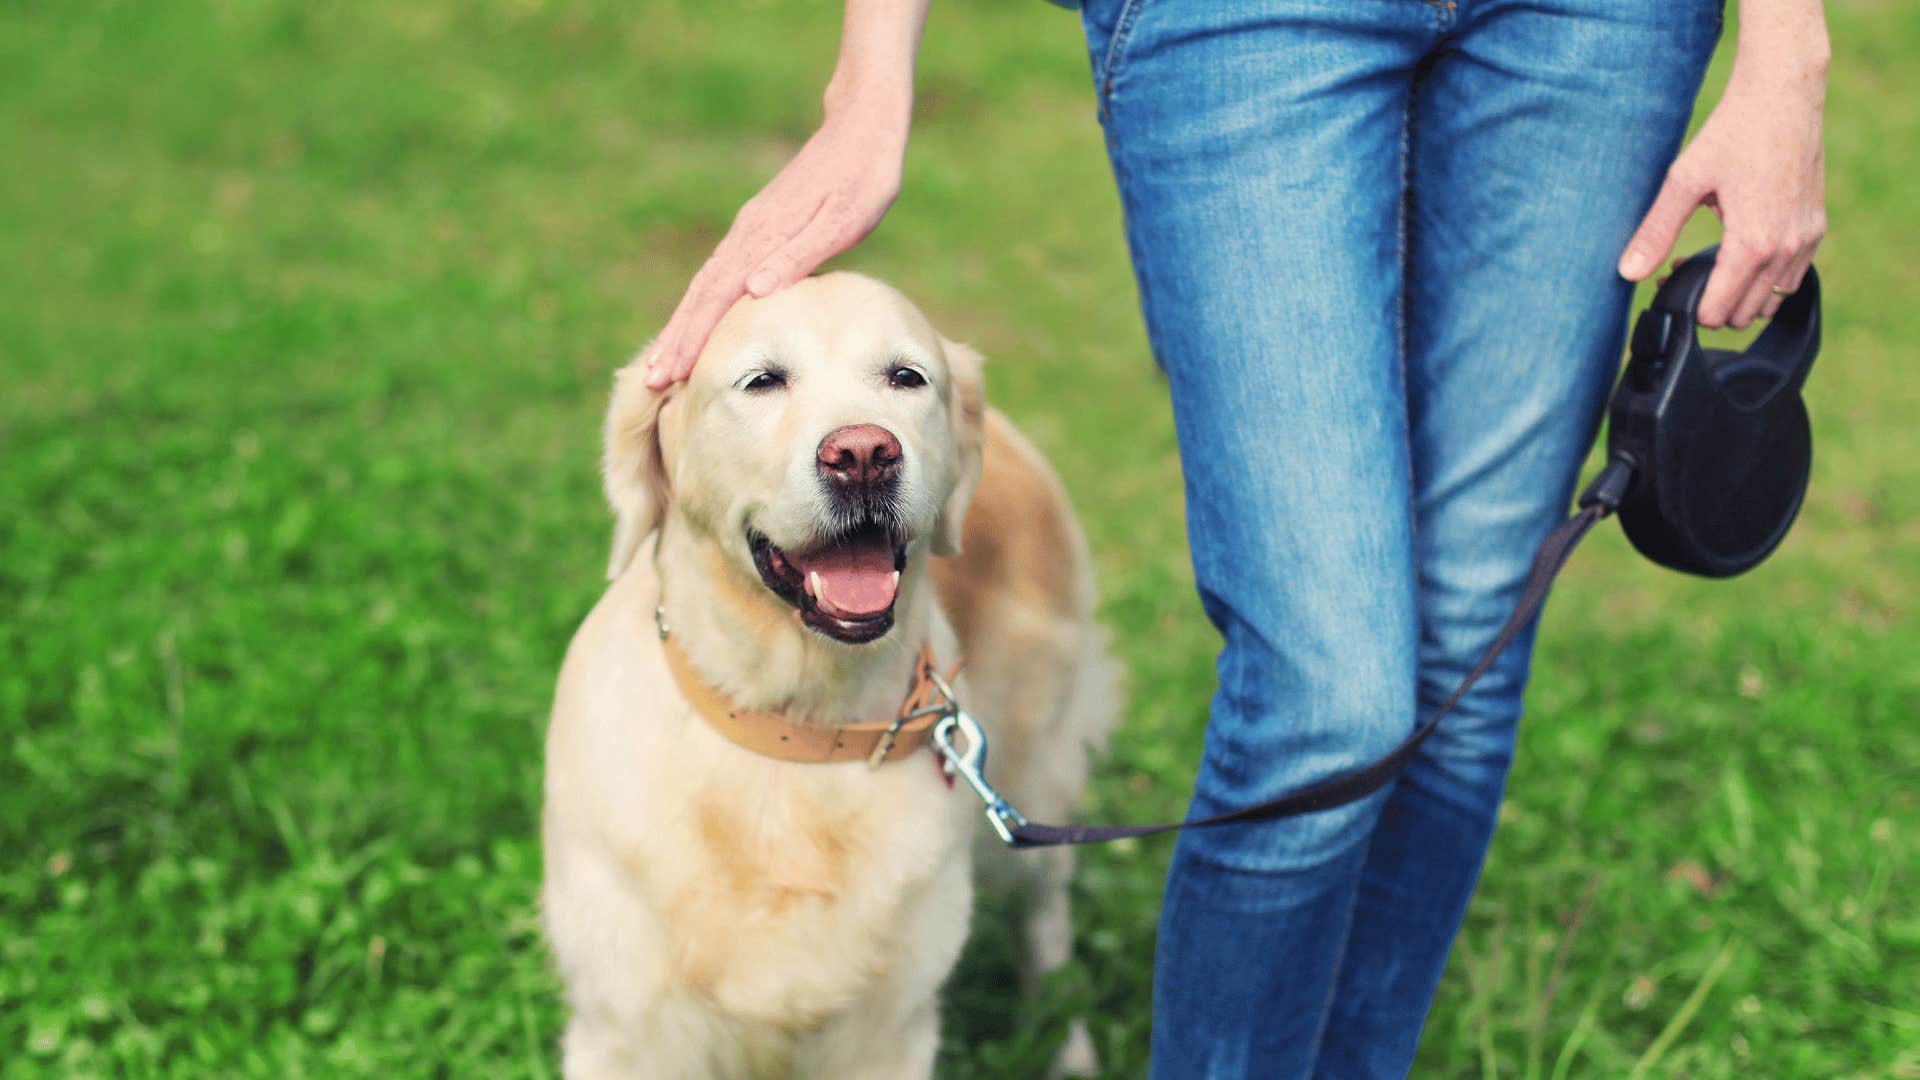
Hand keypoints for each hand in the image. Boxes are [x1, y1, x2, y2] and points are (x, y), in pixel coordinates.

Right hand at [643, 87, 909, 388]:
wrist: (861, 126)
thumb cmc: (864, 177)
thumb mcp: (843, 220)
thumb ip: (799, 255)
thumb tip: (754, 291)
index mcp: (763, 237)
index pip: (716, 297)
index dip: (691, 337)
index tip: (668, 372)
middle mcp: (748, 234)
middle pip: (701, 294)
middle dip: (675, 337)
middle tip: (649, 379)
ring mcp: (750, 228)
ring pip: (706, 283)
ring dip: (683, 322)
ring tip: (663, 360)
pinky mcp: (759, 225)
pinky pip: (720, 271)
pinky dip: (702, 301)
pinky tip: (698, 318)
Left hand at [1618, 34, 1826, 329]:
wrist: (1783, 93)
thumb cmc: (1733, 132)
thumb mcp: (1683, 182)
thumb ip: (1655, 232)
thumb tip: (1627, 273)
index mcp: (1752, 243)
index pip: (1718, 312)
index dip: (1689, 308)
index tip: (1670, 280)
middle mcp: (1786, 248)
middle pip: (1744, 315)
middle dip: (1713, 303)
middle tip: (1686, 267)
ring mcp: (1806, 239)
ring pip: (1771, 300)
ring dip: (1742, 292)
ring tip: (1714, 259)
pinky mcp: (1816, 226)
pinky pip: (1792, 276)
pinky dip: (1767, 275)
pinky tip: (1742, 246)